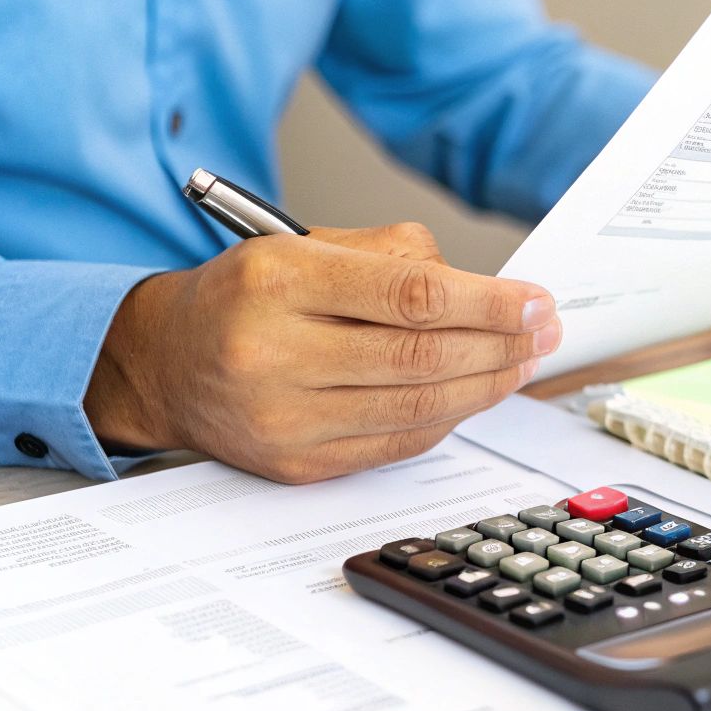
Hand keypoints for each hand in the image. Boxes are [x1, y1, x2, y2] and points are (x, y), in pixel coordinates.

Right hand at [84, 222, 559, 482]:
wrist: (166, 362)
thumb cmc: (249, 295)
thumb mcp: (306, 245)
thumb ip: (397, 255)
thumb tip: (488, 289)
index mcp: (279, 281)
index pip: (410, 295)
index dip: (488, 302)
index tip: (536, 301)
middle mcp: (274, 351)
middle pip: (422, 357)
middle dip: (501, 345)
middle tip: (544, 332)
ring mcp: (284, 417)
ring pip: (418, 408)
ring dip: (488, 386)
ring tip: (524, 362)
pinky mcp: (297, 464)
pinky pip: (398, 443)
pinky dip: (449, 419)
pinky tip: (476, 394)